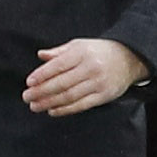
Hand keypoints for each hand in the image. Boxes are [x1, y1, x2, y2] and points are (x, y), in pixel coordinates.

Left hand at [23, 38, 146, 115]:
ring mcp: (98, 83)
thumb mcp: (79, 45)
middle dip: (42, 91)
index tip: (29, 82)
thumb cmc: (99, 51)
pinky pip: (81, 105)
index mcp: (82, 53)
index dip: (42, 75)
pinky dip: (65, 109)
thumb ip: (59, 52)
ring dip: (50, 102)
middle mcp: (91, 68)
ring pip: (70, 96)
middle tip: (27, 97)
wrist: (130, 58)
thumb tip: (41, 55)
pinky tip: (52, 111)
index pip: (58, 65)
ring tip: (35, 106)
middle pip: (62, 83)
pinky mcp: (104, 96)